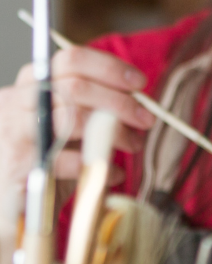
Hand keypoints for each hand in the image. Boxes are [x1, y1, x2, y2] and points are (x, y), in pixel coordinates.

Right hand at [0, 46, 154, 195]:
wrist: (8, 203)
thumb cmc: (41, 162)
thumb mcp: (62, 127)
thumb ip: (87, 108)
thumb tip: (134, 100)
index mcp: (29, 86)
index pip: (70, 60)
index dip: (109, 68)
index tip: (138, 82)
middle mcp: (16, 103)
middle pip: (77, 86)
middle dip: (120, 102)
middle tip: (146, 119)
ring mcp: (16, 133)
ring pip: (76, 118)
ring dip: (116, 132)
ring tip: (133, 145)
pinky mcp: (22, 166)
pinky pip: (73, 160)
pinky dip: (103, 166)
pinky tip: (113, 173)